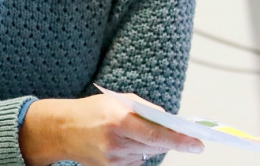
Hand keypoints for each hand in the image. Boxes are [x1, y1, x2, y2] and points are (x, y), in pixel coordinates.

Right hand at [19, 91, 203, 165]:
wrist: (61, 130)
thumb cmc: (93, 111)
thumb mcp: (120, 100)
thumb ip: (146, 109)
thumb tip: (170, 120)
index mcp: (120, 120)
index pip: (157, 134)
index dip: (180, 140)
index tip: (198, 144)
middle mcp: (116, 142)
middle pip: (156, 146)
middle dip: (173, 141)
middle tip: (191, 140)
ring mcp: (112, 159)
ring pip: (147, 154)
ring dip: (151, 144)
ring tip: (134, 132)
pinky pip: (136, 161)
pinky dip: (137, 152)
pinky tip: (125, 143)